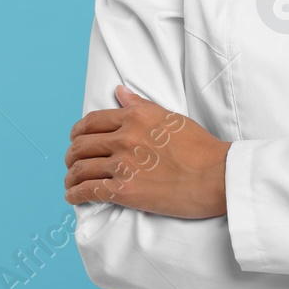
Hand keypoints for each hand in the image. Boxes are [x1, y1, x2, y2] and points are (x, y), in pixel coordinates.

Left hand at [63, 85, 230, 217]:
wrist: (217, 176)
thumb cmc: (200, 147)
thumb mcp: (170, 117)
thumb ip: (140, 105)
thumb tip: (119, 91)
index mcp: (134, 117)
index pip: (92, 121)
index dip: (78, 132)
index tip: (76, 140)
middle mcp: (124, 137)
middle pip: (82, 145)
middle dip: (71, 155)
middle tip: (71, 163)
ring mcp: (123, 164)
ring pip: (81, 168)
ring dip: (71, 177)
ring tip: (70, 182)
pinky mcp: (125, 191)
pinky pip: (89, 191)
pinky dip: (75, 195)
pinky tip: (72, 197)